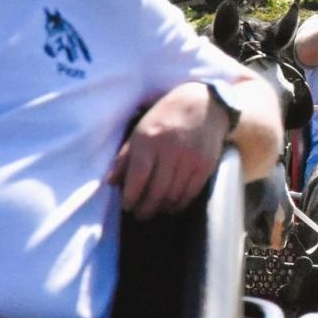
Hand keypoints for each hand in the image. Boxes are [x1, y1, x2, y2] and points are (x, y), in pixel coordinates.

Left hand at [110, 82, 227, 218]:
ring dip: (162, 208)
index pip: (138, 177)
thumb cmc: (166, 116)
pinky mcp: (206, 165)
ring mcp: (191, 159)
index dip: (131, 196)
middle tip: (139, 215)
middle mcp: (171, 151)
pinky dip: (180, 204)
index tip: (127, 206)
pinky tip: (172, 207)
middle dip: (145, 208)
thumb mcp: (140, 130)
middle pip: (156, 190)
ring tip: (154, 211)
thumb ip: (125, 157)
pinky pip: (191, 192)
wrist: (204, 103)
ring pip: (173, 195)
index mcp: (150, 140)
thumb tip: (111, 182)